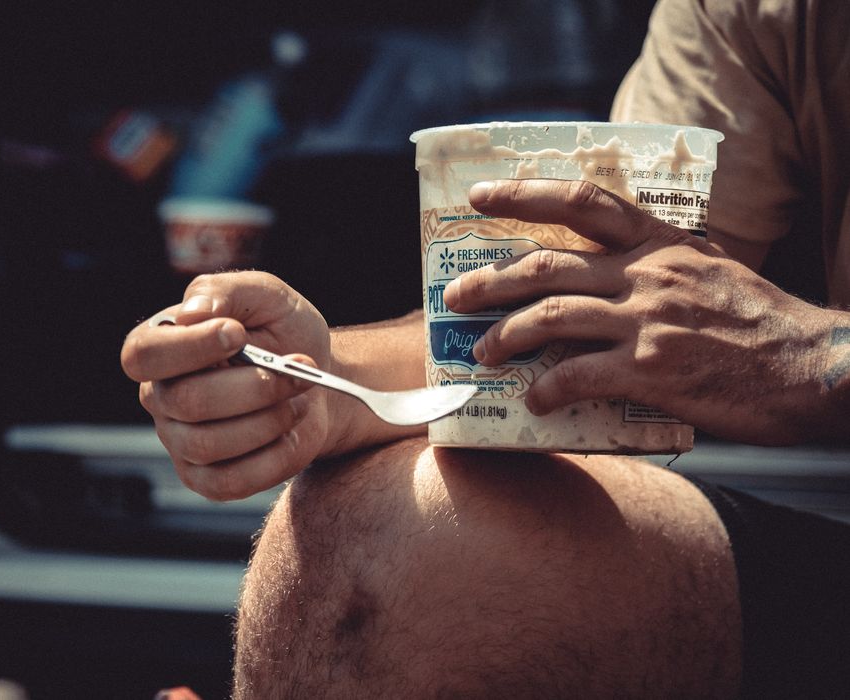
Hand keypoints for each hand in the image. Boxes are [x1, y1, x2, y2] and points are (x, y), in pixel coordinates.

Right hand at [120, 271, 333, 499]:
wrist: (317, 381)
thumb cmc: (282, 333)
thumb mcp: (264, 296)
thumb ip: (225, 292)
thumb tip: (192, 314)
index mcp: (159, 346)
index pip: (144, 355)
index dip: (189, 348)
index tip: (238, 334)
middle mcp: (159, 397)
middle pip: (187, 402)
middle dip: (255, 385)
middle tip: (298, 368)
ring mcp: (179, 443)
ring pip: (210, 443)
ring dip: (269, 418)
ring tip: (297, 397)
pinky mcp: (206, 479)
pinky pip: (232, 481)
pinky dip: (275, 456)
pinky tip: (291, 430)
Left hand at [443, 179, 839, 444]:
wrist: (812, 368)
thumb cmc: (758, 321)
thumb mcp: (707, 268)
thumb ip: (652, 262)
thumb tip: (597, 271)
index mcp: (660, 242)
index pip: (581, 201)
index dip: (524, 194)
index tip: (479, 196)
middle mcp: (646, 274)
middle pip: (545, 266)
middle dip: (490, 281)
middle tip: (455, 294)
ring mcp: (647, 321)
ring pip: (548, 318)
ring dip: (503, 335)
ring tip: (481, 351)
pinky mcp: (650, 371)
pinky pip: (576, 375)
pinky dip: (546, 388)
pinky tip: (534, 399)